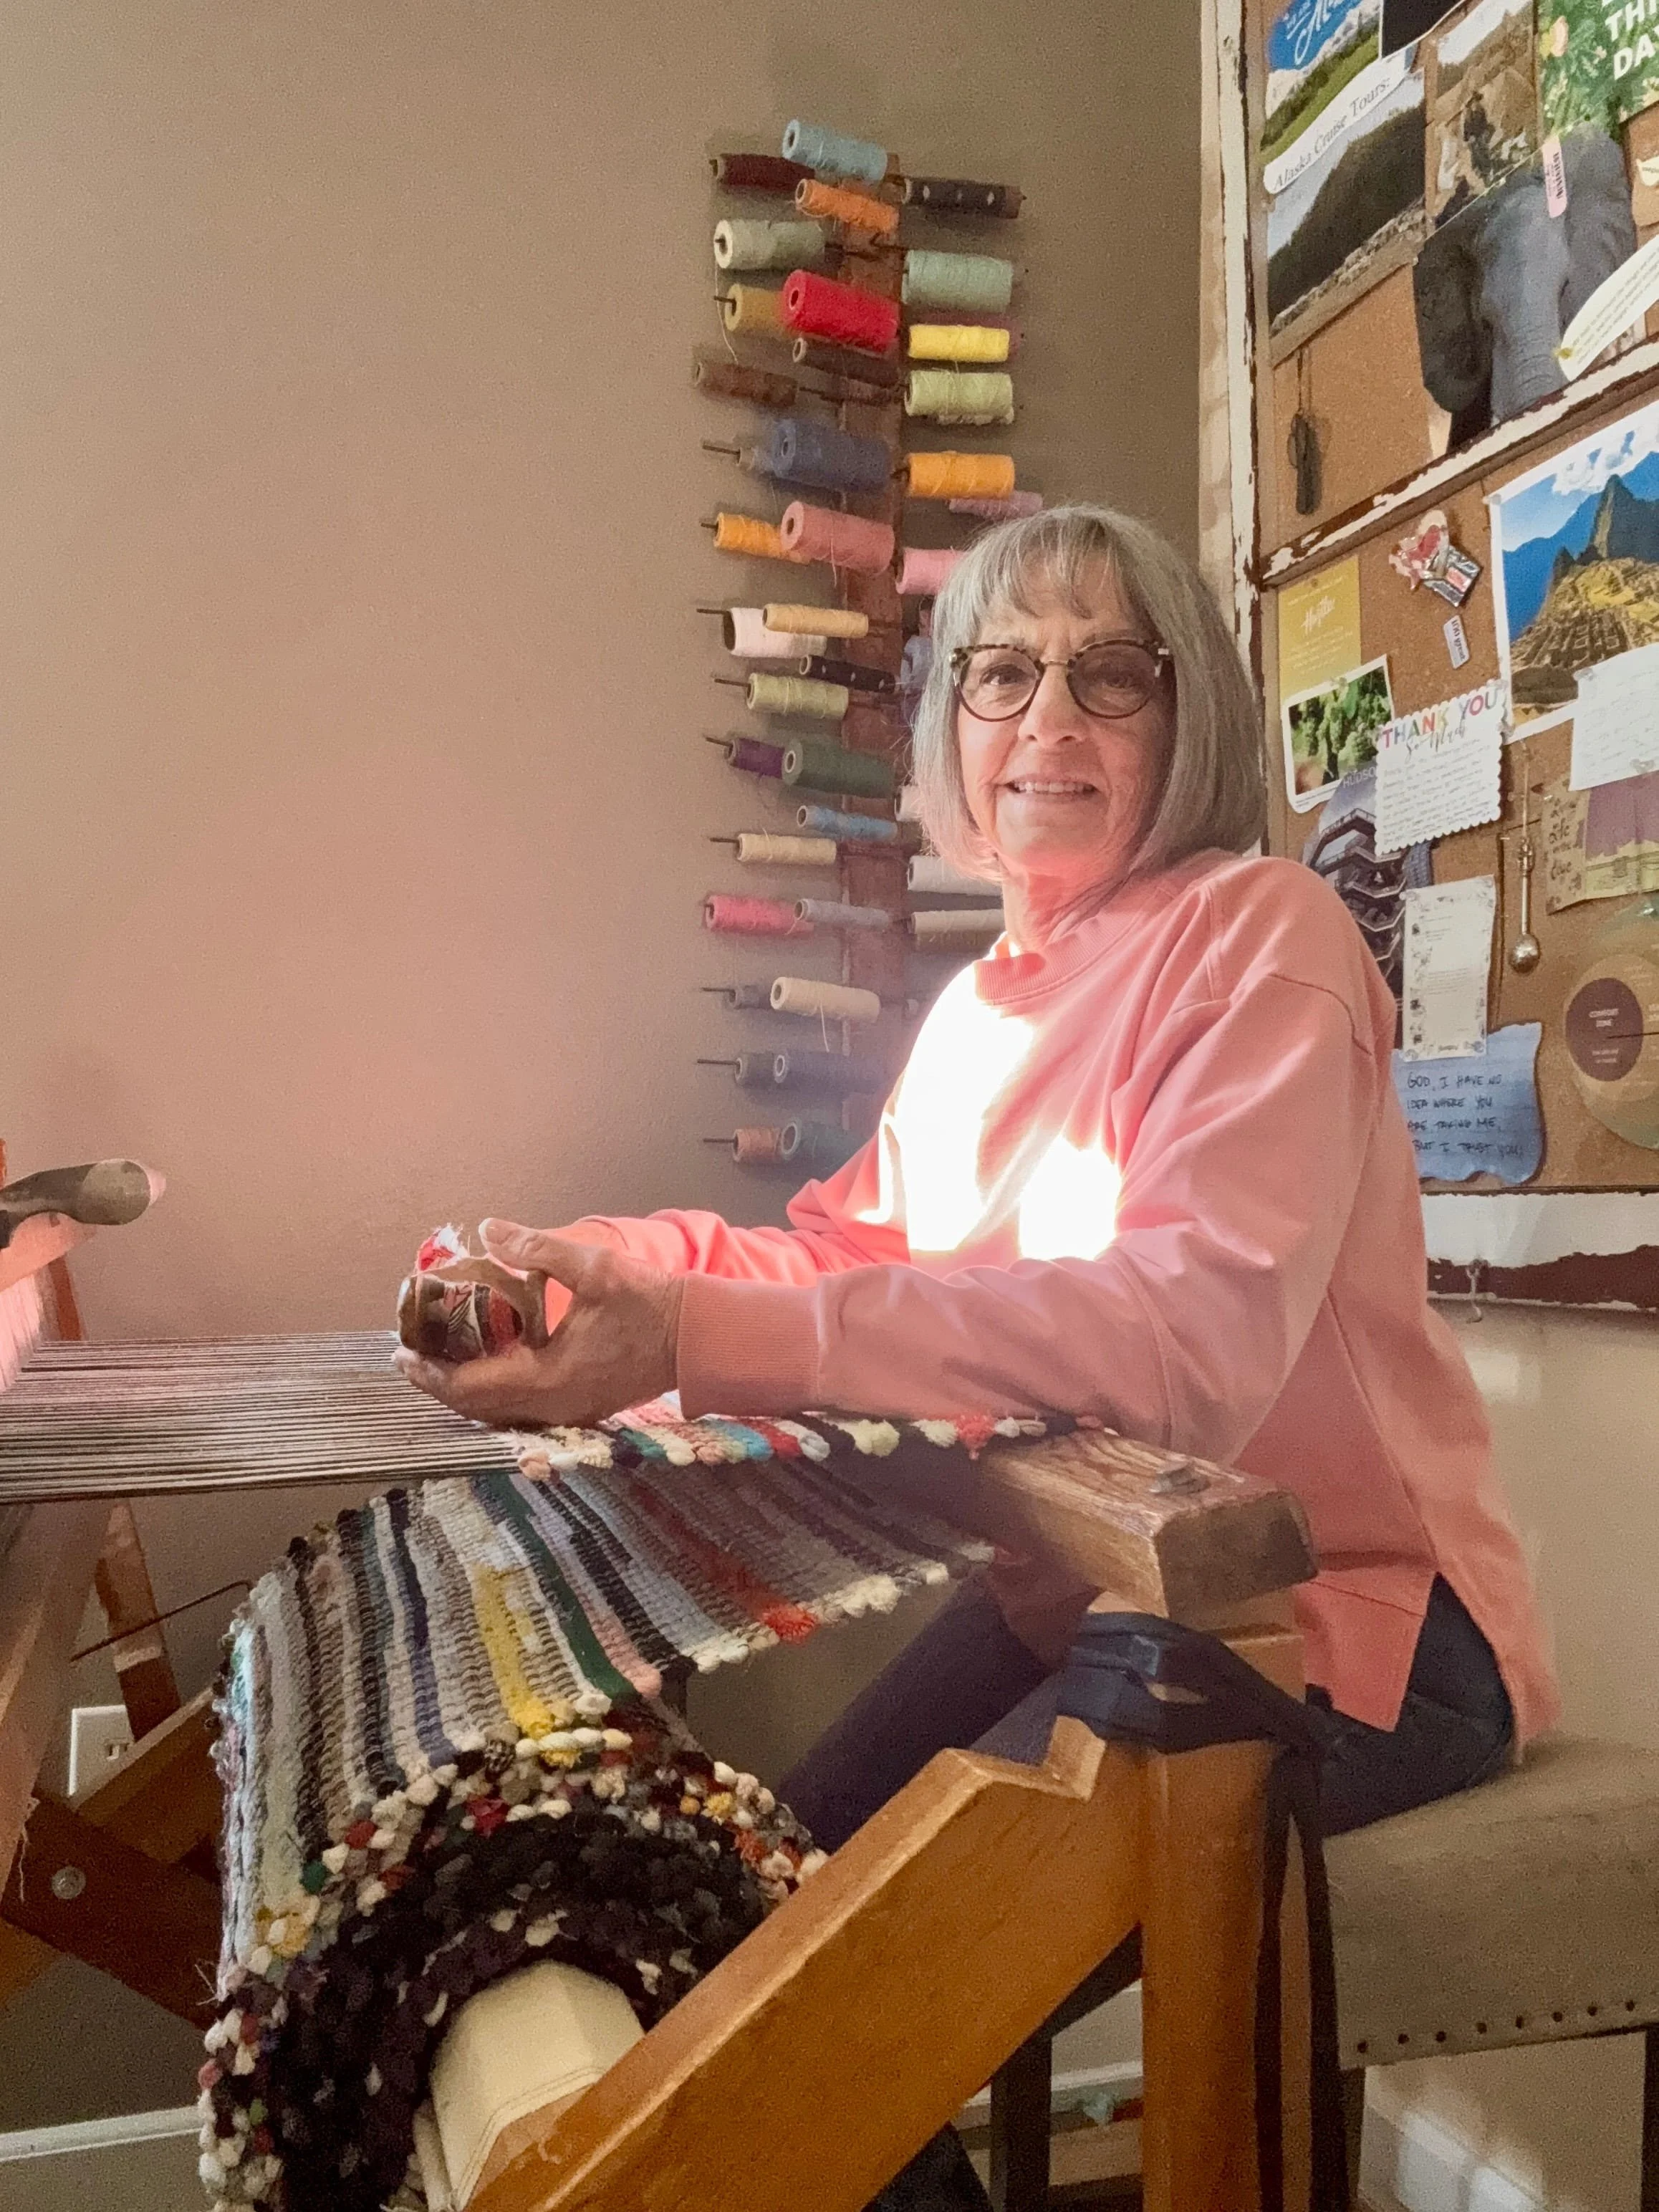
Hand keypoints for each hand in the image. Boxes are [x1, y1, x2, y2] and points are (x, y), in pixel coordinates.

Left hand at [394, 1219, 683, 1429]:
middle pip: (478, 1408)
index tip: (402, 1353)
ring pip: (499, 1412)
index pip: (472, 1387)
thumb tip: (488, 1229)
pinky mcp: (579, 1406)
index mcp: (550, 1378)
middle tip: (409, 1355)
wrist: (698, 1337)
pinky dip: (493, 1390)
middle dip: (439, 1383)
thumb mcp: (594, 1267)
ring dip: (464, 1389)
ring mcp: (568, 1411)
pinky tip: (485, 1365)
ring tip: (438, 1360)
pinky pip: (521, 1408)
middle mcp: (554, 1405)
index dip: (431, 1373)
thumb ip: (538, 1249)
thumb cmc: (650, 1301)